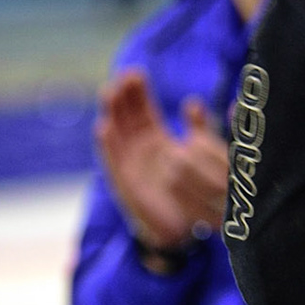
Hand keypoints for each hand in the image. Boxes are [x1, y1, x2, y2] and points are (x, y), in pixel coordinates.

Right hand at [95, 70, 228, 255]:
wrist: (182, 231)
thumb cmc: (191, 193)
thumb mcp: (200, 157)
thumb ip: (200, 131)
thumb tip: (192, 103)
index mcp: (158, 142)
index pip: (143, 111)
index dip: (138, 93)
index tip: (136, 73)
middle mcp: (140, 151)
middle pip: (127, 118)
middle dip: (124, 96)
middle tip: (124, 76)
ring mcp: (130, 166)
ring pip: (117, 134)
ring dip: (112, 113)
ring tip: (110, 92)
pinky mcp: (124, 183)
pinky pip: (113, 161)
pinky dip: (108, 144)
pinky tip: (104, 127)